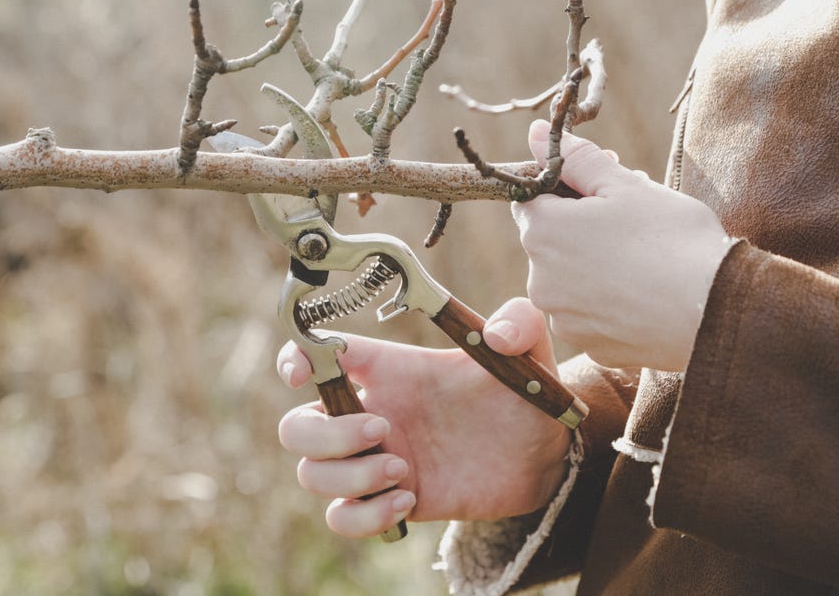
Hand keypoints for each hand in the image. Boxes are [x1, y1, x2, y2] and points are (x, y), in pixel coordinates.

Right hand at [277, 298, 570, 537]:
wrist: (544, 454)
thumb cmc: (524, 392)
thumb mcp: (530, 346)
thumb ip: (520, 322)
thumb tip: (496, 333)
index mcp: (391, 370)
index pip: (319, 355)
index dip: (294, 358)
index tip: (299, 374)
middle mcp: (372, 413)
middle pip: (296, 427)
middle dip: (325, 433)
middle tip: (383, 431)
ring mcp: (376, 460)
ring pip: (311, 475)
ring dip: (348, 476)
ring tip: (402, 470)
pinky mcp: (392, 500)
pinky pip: (343, 517)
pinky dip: (364, 514)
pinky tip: (407, 499)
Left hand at [512, 120, 732, 370]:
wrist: (716, 311)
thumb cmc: (673, 239)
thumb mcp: (626, 185)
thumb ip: (576, 159)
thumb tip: (535, 133)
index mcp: (543, 231)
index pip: (531, 198)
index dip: (564, 188)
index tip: (600, 190)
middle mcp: (540, 279)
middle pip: (549, 241)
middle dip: (580, 226)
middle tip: (631, 220)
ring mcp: (562, 318)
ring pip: (569, 280)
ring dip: (592, 266)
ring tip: (643, 257)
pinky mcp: (588, 347)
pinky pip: (590, 315)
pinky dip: (608, 303)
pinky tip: (644, 294)